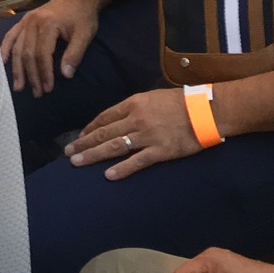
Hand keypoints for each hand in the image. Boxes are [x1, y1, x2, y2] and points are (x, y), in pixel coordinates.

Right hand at [0, 0, 101, 96]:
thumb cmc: (83, 17)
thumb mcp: (85, 35)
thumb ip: (75, 54)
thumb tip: (66, 76)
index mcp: (48, 24)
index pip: (42, 54)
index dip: (44, 73)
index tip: (48, 88)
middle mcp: (32, 22)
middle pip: (27, 53)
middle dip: (31, 75)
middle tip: (37, 93)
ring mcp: (25, 21)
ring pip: (17, 48)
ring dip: (17, 68)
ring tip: (19, 86)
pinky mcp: (23, 21)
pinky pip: (10, 36)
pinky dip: (5, 50)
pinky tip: (2, 62)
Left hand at [67, 87, 203, 178]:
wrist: (205, 110)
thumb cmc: (180, 102)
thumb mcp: (152, 97)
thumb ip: (134, 108)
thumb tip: (118, 118)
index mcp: (133, 104)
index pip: (104, 117)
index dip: (89, 128)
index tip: (79, 137)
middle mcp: (136, 119)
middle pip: (104, 133)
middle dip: (84, 143)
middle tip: (68, 153)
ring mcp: (147, 136)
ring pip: (114, 146)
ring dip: (93, 155)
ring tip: (77, 162)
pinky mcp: (160, 151)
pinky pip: (137, 161)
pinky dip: (122, 168)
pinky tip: (108, 175)